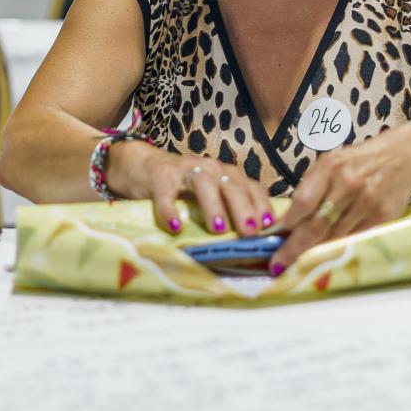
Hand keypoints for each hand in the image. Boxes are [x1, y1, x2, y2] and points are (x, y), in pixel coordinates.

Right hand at [108, 143, 272, 236]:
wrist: (143, 166)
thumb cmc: (183, 187)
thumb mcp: (211, 195)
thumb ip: (229, 210)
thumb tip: (253, 244)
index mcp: (227, 175)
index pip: (252, 186)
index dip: (261, 205)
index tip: (267, 226)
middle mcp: (211, 168)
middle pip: (232, 185)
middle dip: (243, 208)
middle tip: (249, 231)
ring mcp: (184, 169)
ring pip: (203, 183)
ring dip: (213, 206)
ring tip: (218, 228)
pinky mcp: (160, 176)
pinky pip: (166, 193)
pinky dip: (170, 210)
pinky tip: (175, 227)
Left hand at [268, 128, 410, 273]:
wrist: (403, 157)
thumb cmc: (360, 161)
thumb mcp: (333, 162)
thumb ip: (313, 187)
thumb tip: (289, 219)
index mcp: (331, 167)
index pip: (303, 201)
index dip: (288, 223)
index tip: (273, 238)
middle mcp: (349, 184)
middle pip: (317, 224)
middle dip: (295, 247)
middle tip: (279, 263)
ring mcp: (367, 202)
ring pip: (334, 236)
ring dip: (314, 251)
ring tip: (297, 262)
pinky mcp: (382, 216)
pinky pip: (353, 238)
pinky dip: (337, 247)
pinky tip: (325, 254)